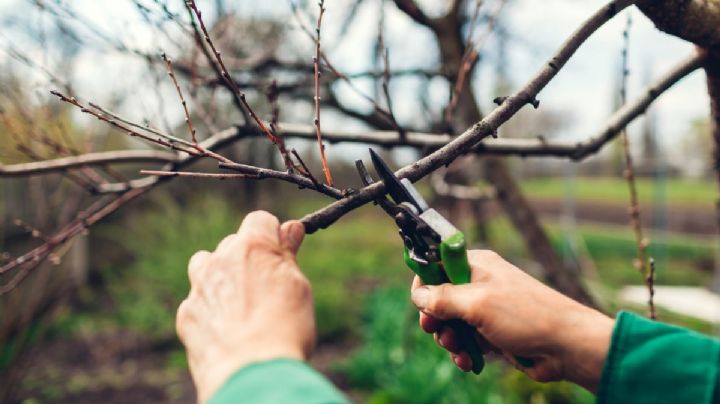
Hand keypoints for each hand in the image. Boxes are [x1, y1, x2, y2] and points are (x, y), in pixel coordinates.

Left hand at [176, 211, 313, 401]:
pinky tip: (227, 330)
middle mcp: (220, 260)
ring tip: (241, 304)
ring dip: (220, 276)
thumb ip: (288, 255)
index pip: (260, 220)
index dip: (273, 235)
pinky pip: (198, 301)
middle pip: (232, 243)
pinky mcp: (186, 315)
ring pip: (205, 266)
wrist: (250, 375)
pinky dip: (210, 310)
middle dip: (247, 258)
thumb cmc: (283, 330)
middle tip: (267, 287)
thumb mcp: (298, 287)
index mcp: (252, 247)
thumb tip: (290, 229)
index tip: (282, 253)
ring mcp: (199, 288)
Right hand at [410, 250, 613, 391]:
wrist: (566, 345)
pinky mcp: (494, 332)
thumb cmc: (526, 316)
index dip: (424, 284)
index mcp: (476, 265)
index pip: (437, 266)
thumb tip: (418, 296)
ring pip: (452, 323)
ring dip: (449, 339)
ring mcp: (487, 309)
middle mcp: (480, 284)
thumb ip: (443, 299)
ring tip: (458, 349)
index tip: (420, 304)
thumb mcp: (477, 304)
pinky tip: (468, 361)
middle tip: (435, 331)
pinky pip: (467, 340)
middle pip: (440, 298)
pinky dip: (464, 351)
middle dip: (435, 318)